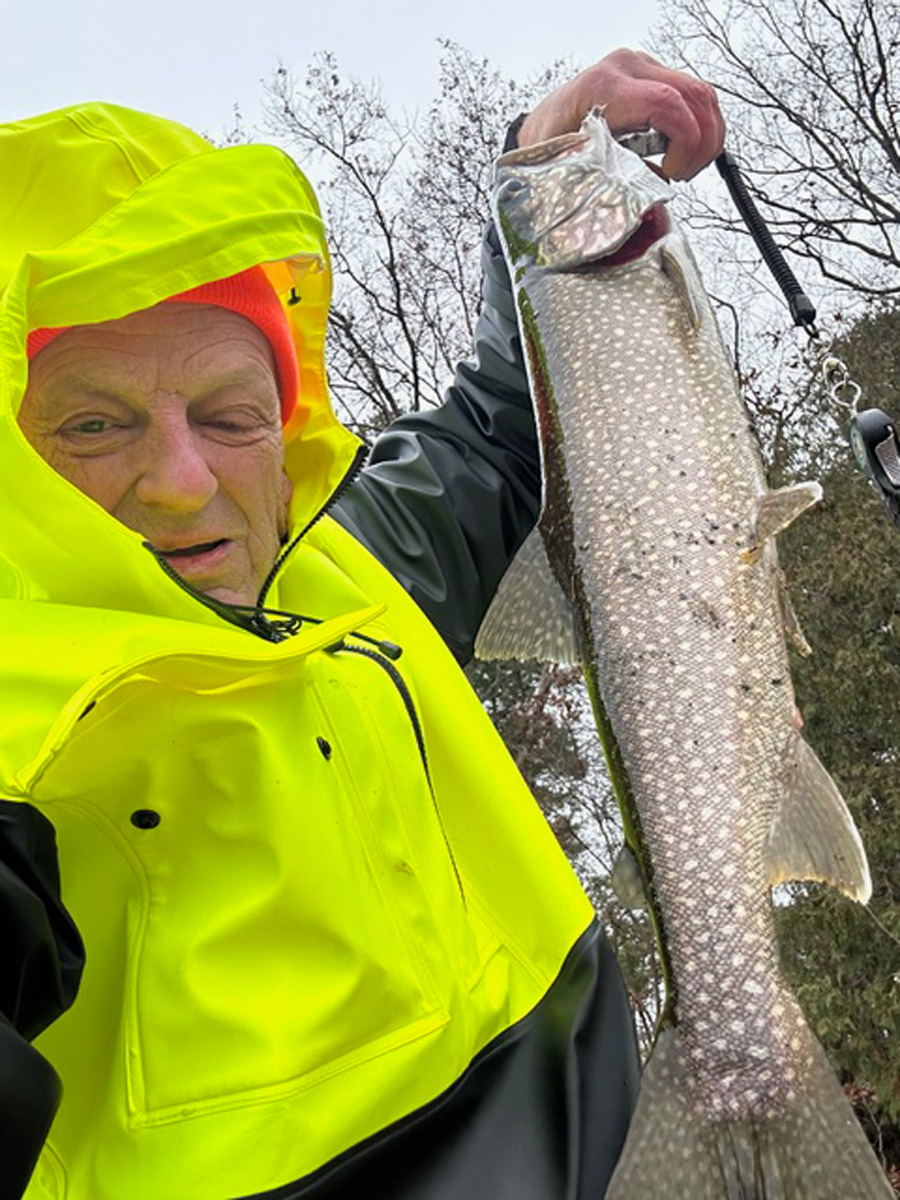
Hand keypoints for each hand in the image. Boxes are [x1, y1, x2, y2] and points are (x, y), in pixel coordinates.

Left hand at [516, 49, 724, 181]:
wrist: (541, 126)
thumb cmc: (550, 144)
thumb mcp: (575, 166)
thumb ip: (612, 178)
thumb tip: (650, 195)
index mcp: (604, 86)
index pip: (666, 104)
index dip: (682, 143)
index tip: (670, 172)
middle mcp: (627, 68)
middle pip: (693, 96)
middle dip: (701, 143)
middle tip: (683, 175)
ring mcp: (643, 69)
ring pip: (701, 94)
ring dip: (705, 137)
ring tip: (684, 168)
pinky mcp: (653, 77)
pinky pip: (694, 98)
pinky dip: (700, 128)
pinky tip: (685, 154)